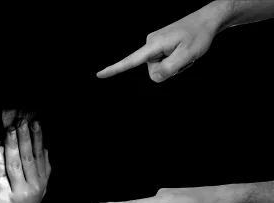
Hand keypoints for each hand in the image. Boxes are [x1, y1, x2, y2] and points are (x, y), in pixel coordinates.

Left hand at [0, 120, 50, 202]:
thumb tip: (46, 149)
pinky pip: (2, 176)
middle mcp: (34, 185)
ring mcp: (21, 192)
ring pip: (17, 163)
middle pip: (30, 156)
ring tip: (10, 130)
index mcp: (42, 181)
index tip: (33, 122)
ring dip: (13, 145)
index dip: (37, 137)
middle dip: (25, 136)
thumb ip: (43, 170)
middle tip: (21, 121)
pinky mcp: (6, 198)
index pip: (40, 155)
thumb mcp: (39, 190)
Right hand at [96, 6, 216, 81]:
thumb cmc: (198, 36)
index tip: (99, 75)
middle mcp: (150, 43)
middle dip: (168, 69)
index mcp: (154, 44)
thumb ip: (169, 69)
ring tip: (185, 53)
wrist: (207, 20)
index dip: (114, 69)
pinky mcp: (159, 45)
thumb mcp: (187, 55)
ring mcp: (154, 44)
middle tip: (184, 57)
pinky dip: (174, 61)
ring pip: (158, 67)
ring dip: (173, 65)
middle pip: (152, 70)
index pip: (131, 61)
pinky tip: (183, 51)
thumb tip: (153, 78)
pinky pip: (163, 61)